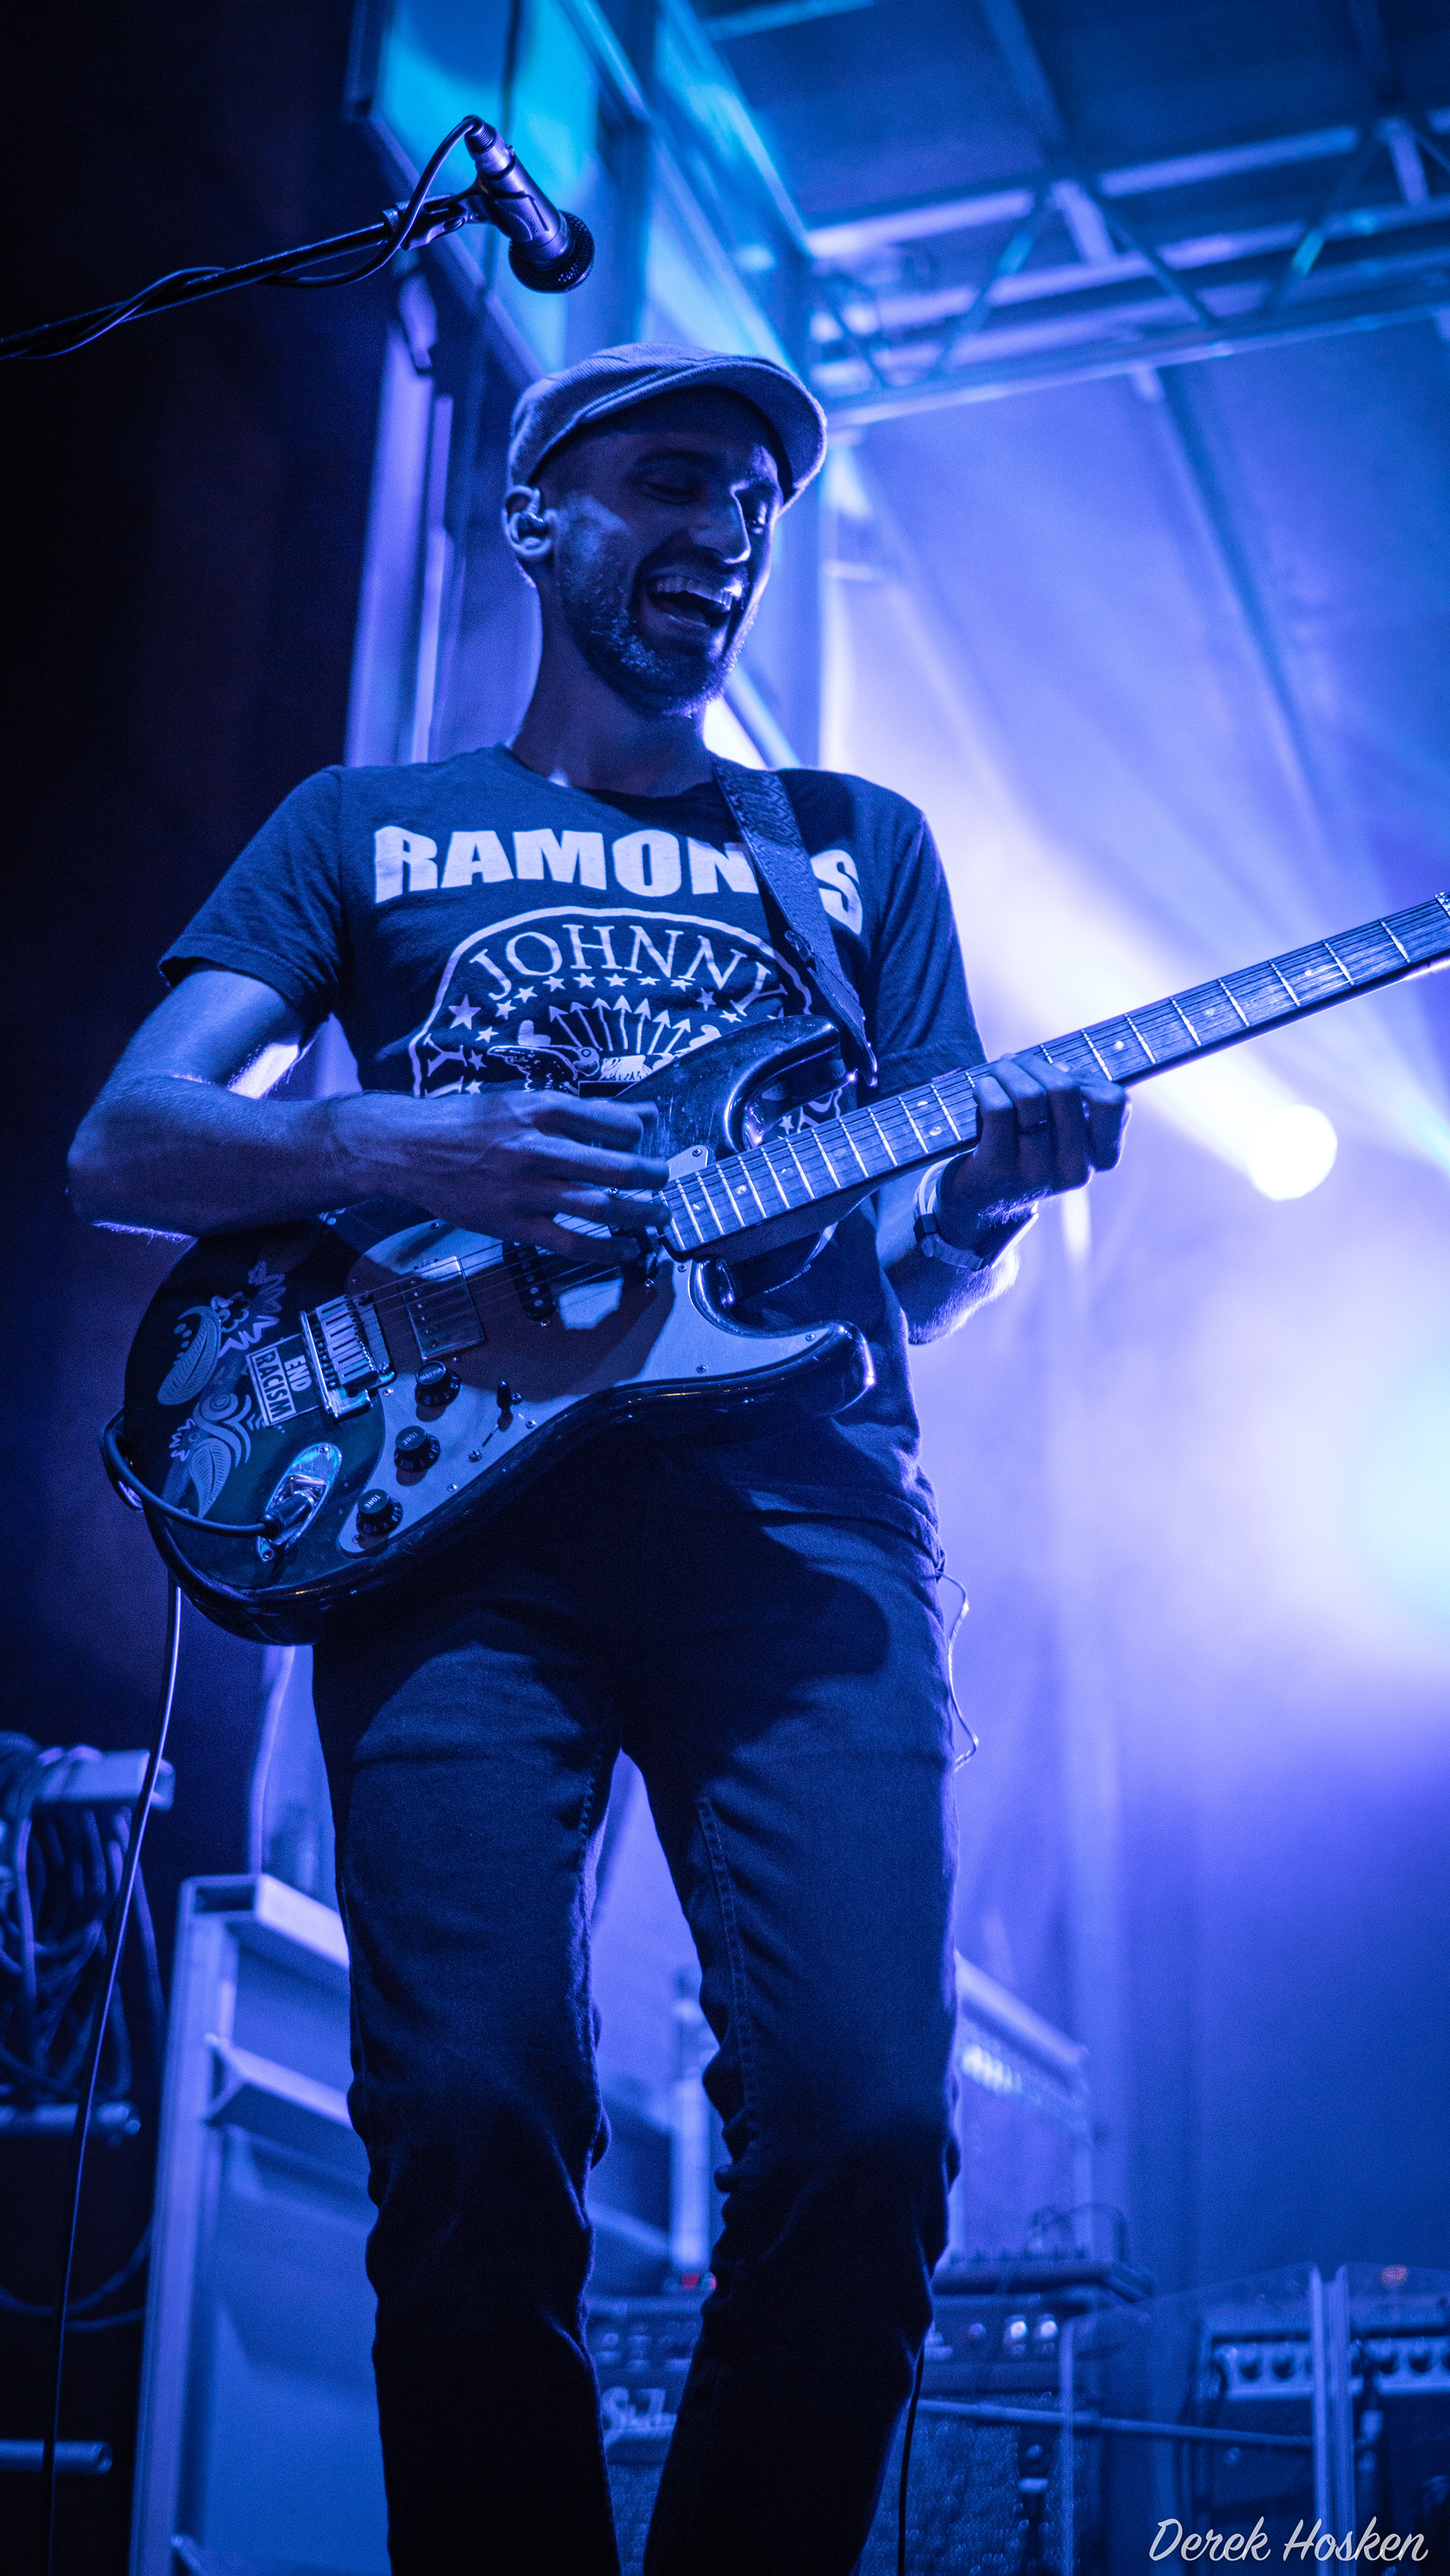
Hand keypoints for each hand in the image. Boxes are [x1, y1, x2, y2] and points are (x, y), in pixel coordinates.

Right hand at [334, 1086, 670, 1252]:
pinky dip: (607, 1250)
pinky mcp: (513, 1223)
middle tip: (664, 1179)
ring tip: (659, 1216)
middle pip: (615, 1167)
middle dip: (652, 1176)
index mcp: (542, 1109)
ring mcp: (525, 1189)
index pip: (614, 1124)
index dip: (640, 1136)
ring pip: (600, 1206)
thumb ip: (580, 1112)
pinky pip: (571, 1242)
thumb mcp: (522, 1100)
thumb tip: (640, 1118)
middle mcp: (536, 1148)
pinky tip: (627, 1251)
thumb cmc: (470, 1122)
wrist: (410, 1148)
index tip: (645, 1143)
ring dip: (639, 1214)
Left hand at [937, 1052, 1127, 1247]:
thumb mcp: (1062, 1131)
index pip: (1114, 1101)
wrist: (980, 1200)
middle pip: (1064, 1089)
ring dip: (1008, 1072)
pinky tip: (982, 1088)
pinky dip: (987, 1088)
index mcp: (1101, 1157)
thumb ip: (1075, 1099)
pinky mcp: (1000, 1170)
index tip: (1061, 1075)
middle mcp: (1076, 1169)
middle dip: (1034, 1065)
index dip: (1085, 1076)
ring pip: (1029, 1095)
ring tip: (997, 1072)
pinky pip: (998, 1108)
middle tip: (1014, 1063)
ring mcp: (1038, 1173)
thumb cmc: (1025, 1149)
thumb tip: (1062, 1068)